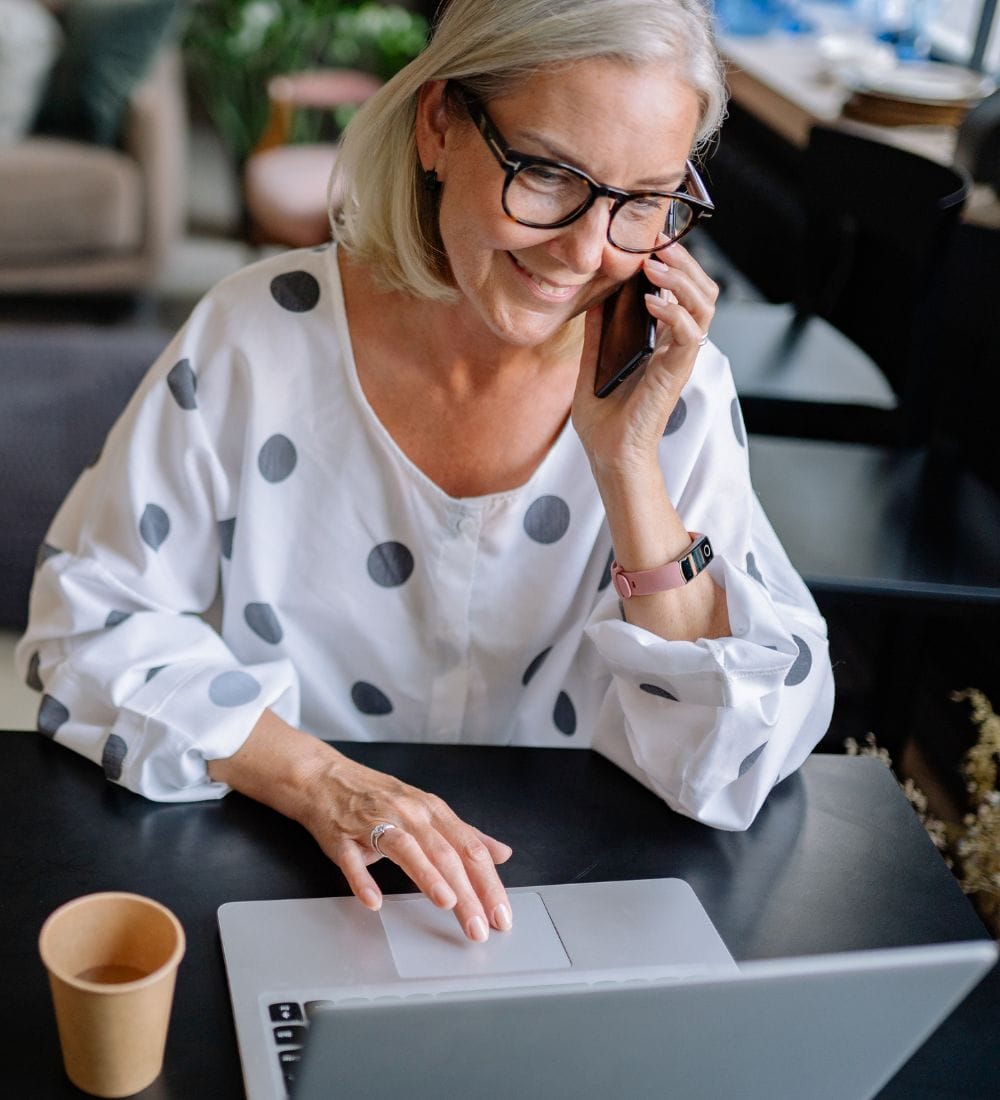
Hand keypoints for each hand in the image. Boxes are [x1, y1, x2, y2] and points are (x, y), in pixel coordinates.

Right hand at [301, 752, 513, 941]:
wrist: (326, 779)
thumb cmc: (380, 798)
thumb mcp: (428, 810)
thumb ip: (465, 835)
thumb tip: (502, 853)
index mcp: (433, 812)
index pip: (470, 848)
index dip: (489, 882)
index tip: (501, 913)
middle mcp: (409, 814)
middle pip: (445, 853)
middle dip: (467, 892)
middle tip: (480, 927)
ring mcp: (375, 824)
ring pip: (406, 850)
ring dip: (428, 877)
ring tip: (448, 903)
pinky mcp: (343, 837)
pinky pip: (353, 860)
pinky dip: (363, 880)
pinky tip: (374, 901)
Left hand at [572, 241, 718, 474]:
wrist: (609, 455)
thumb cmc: (604, 420)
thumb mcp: (593, 365)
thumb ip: (598, 333)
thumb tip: (593, 299)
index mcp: (662, 343)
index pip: (682, 293)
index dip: (672, 264)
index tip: (647, 242)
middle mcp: (677, 347)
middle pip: (702, 292)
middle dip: (684, 262)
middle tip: (656, 241)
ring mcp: (680, 359)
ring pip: (704, 306)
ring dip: (682, 279)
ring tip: (655, 264)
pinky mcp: (676, 372)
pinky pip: (688, 333)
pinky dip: (674, 311)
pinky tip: (651, 301)